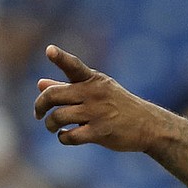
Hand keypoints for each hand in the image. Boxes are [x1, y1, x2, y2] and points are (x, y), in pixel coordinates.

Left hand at [34, 45, 165, 151]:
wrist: (148, 125)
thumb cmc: (119, 106)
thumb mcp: (98, 92)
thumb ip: (68, 87)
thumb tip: (40, 84)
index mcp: (94, 80)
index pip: (74, 66)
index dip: (61, 58)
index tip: (49, 50)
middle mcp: (95, 93)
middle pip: (53, 95)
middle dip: (40, 106)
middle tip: (38, 114)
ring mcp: (98, 113)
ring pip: (59, 117)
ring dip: (51, 124)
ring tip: (53, 127)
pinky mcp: (100, 132)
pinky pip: (70, 136)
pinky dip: (63, 137)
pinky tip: (66, 136)